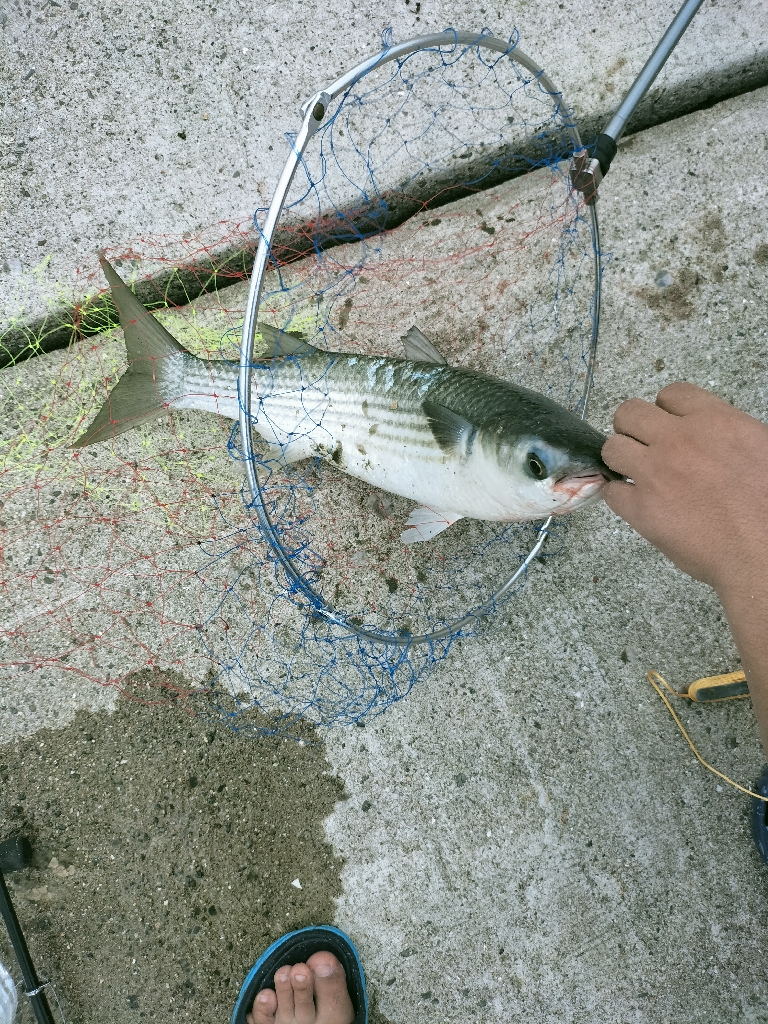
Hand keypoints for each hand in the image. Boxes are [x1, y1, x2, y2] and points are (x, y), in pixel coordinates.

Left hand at [601, 382, 767, 598]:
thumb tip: (709, 441)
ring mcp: (654, 472)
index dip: (665, 411)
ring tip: (635, 474)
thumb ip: (725, 436)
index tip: (668, 426)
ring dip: (620, 459)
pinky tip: (636, 505)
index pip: (671, 394)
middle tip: (642, 446)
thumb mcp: (759, 449)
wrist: (762, 551)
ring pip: (611, 447)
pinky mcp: (640, 508)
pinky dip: (620, 497)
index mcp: (714, 421)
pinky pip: (611, 492)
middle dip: (631, 428)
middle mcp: (678, 440)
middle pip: (629, 413)